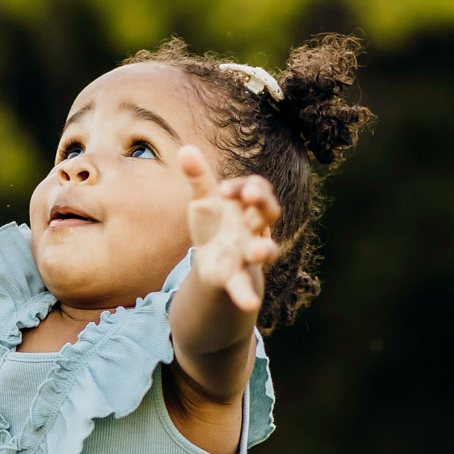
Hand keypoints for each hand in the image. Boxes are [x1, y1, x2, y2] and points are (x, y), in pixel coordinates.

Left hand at [179, 146, 283, 312]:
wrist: (214, 263)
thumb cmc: (214, 225)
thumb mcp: (204, 201)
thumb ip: (198, 177)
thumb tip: (185, 149)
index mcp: (247, 206)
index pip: (255, 189)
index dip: (243, 186)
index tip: (222, 189)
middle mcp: (253, 227)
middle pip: (268, 212)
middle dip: (262, 203)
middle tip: (251, 196)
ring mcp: (248, 253)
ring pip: (263, 249)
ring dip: (264, 250)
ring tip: (261, 251)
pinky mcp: (237, 277)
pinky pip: (245, 286)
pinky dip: (247, 295)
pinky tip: (250, 304)